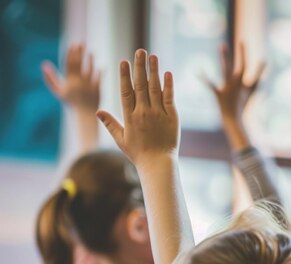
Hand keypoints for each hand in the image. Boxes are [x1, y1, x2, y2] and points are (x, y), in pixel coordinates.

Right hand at [42, 44, 99, 112]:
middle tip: (81, 42)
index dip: (70, 54)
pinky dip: (99, 72)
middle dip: (79, 53)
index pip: (69, 65)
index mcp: (68, 82)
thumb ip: (50, 78)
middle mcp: (78, 83)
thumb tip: (44, 64)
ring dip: (90, 60)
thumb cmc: (71, 102)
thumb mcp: (58, 91)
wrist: (84, 114)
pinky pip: (99, 78)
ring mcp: (88, 86)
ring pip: (89, 70)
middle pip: (78, 65)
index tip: (72, 44)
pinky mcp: (98, 90)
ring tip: (90, 52)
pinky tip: (100, 66)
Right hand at [96, 50, 178, 166]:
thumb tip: (97, 112)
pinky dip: (169, 85)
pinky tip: (167, 73)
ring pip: (155, 88)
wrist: (158, 164)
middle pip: (140, 85)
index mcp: (130, 117)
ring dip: (154, 71)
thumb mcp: (121, 139)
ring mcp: (158, 114)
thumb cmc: (138, 153)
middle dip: (139, 67)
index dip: (124, 75)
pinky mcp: (172, 117)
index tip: (123, 61)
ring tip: (152, 56)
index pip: (126, 91)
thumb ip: (110, 123)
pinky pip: (169, 98)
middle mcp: (144, 113)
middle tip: (139, 51)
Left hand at [204, 43, 263, 122]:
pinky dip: (204, 78)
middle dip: (242, 53)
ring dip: (225, 57)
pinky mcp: (218, 94)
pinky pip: (210, 85)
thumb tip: (263, 67)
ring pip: (226, 70)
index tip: (243, 41)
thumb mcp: (251, 92)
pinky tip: (196, 71)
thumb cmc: (241, 105)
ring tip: (223, 44)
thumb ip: (256, 79)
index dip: (245, 54)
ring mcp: (228, 88)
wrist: (233, 121)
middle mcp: (237, 84)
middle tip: (242, 40)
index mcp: (243, 83)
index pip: (246, 65)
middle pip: (241, 66)